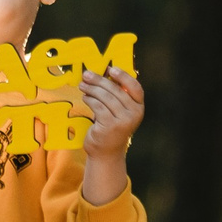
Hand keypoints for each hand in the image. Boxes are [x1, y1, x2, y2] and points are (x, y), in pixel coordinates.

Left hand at [77, 66, 143, 205]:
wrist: (106, 152)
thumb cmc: (111, 127)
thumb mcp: (118, 111)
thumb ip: (116, 96)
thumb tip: (104, 74)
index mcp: (138, 108)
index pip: (135, 87)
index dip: (124, 76)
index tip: (111, 69)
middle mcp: (134, 114)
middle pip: (116, 90)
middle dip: (99, 80)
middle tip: (86, 74)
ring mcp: (123, 121)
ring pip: (105, 97)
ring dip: (91, 89)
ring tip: (82, 85)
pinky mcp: (110, 126)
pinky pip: (98, 106)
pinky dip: (90, 99)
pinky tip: (85, 97)